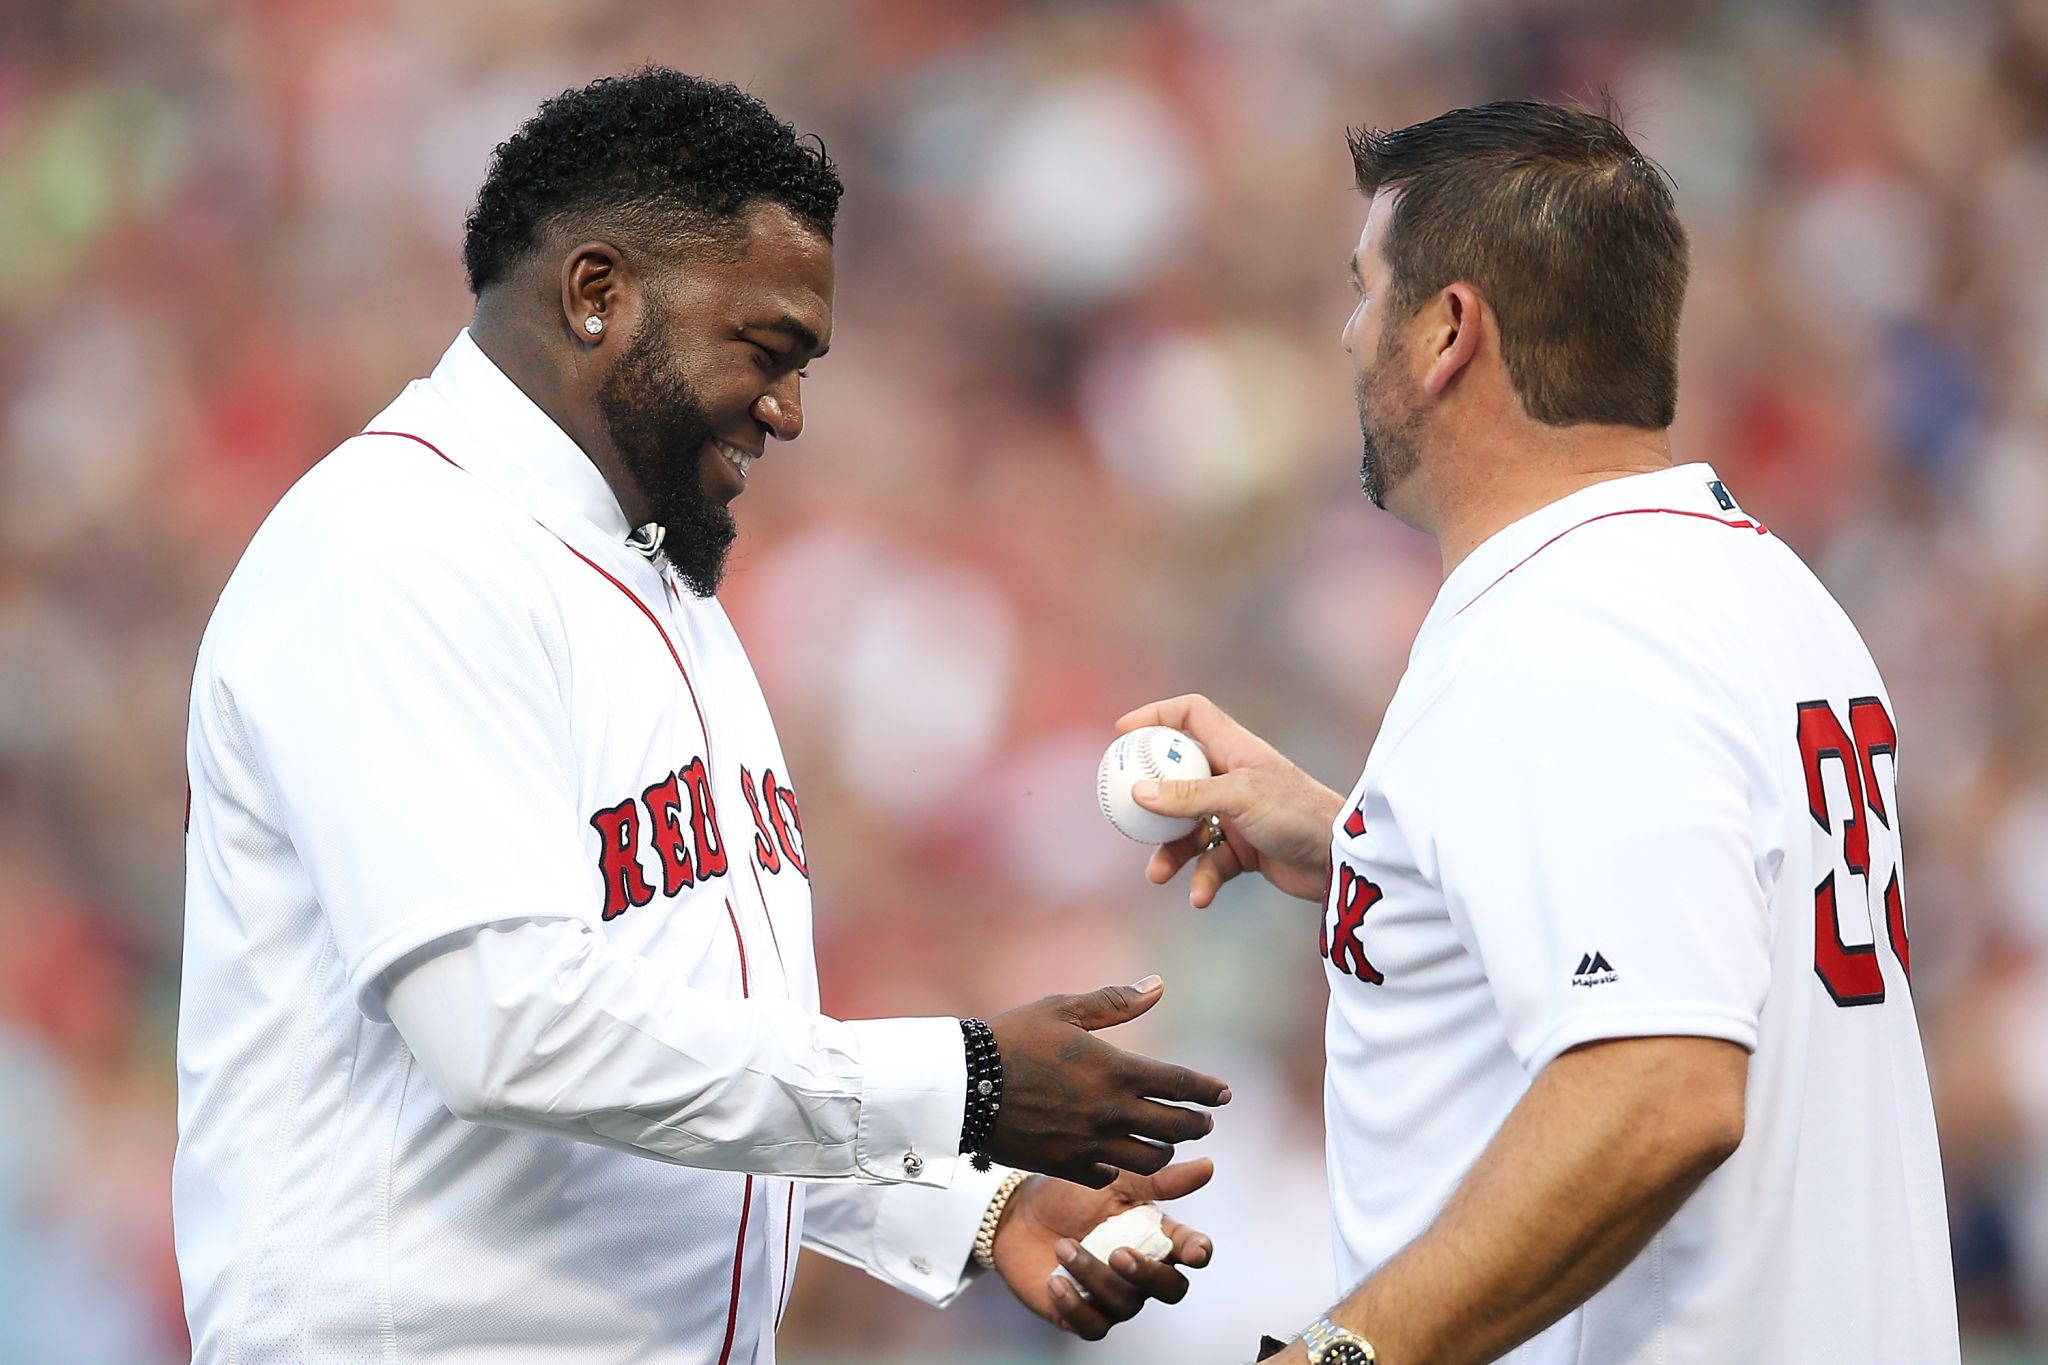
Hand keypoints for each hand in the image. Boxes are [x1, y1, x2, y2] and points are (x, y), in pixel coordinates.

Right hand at [984, 979, 1229, 1187]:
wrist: (964, 1084)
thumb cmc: (1013, 1038)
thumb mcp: (1063, 1009)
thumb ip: (1115, 1002)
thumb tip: (1158, 986)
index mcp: (1115, 1070)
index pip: (1181, 1084)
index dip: (1209, 1090)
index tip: (1225, 1093)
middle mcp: (1111, 1112)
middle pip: (1176, 1127)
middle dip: (1198, 1123)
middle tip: (1203, 1120)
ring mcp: (1090, 1144)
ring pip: (1150, 1159)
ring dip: (1165, 1149)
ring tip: (1165, 1140)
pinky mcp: (1067, 1166)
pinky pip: (1109, 1176)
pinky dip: (1120, 1168)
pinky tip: (1117, 1157)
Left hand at [992, 1158, 1216, 1339]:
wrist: (1018, 1213)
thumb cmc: (1071, 1194)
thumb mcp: (1114, 1181)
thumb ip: (1159, 1180)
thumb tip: (1207, 1166)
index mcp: (1155, 1235)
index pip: (1191, 1250)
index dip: (1198, 1253)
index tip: (1194, 1251)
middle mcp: (1141, 1271)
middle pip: (1169, 1289)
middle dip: (1148, 1275)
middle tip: (1119, 1254)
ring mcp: (1113, 1295)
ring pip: (1126, 1305)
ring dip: (1094, 1277)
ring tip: (1064, 1246)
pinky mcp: (1083, 1314)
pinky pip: (1093, 1326)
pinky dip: (1075, 1305)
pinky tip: (1056, 1280)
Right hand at [1116, 694, 1344, 907]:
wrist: (1340, 859)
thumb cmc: (1297, 813)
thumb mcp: (1239, 798)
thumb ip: (1189, 796)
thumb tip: (1139, 792)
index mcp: (1235, 748)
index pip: (1191, 715)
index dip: (1156, 716)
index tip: (1122, 734)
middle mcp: (1233, 776)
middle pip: (1178, 775)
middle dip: (1150, 796)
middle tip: (1121, 810)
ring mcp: (1238, 813)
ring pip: (1188, 827)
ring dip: (1172, 851)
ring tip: (1157, 873)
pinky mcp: (1245, 848)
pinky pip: (1210, 861)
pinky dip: (1202, 878)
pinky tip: (1200, 895)